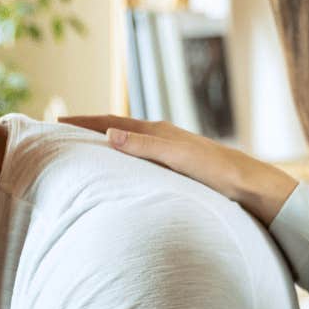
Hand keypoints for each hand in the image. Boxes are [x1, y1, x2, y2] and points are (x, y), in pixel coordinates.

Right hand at [59, 115, 299, 226]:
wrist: (253, 187)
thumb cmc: (219, 173)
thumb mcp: (179, 159)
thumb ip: (145, 147)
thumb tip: (109, 135)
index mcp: (159, 131)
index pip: (111, 122)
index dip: (84, 122)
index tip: (55, 121)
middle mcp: (163, 137)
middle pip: (117, 128)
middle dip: (89, 129)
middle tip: (60, 132)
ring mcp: (170, 151)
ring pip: (128, 142)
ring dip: (104, 143)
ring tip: (83, 149)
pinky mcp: (178, 166)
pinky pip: (140, 156)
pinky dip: (122, 156)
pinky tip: (120, 169)